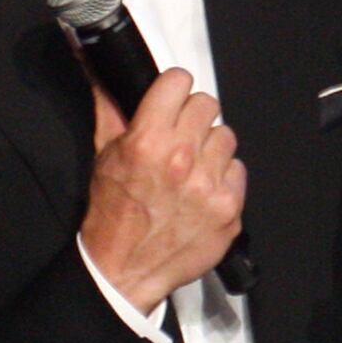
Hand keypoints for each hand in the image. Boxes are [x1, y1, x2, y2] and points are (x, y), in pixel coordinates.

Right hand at [78, 69, 243, 314]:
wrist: (125, 268)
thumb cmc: (113, 214)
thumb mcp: (103, 156)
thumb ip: (110, 111)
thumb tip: (102, 74)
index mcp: (147, 141)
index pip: (179, 81)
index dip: (173, 89)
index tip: (171, 100)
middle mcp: (180, 159)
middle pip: (207, 104)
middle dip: (192, 117)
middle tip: (179, 138)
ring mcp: (208, 184)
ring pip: (226, 136)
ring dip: (210, 148)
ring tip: (190, 169)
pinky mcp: (229, 207)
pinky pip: (238, 170)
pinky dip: (222, 178)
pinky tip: (201, 191)